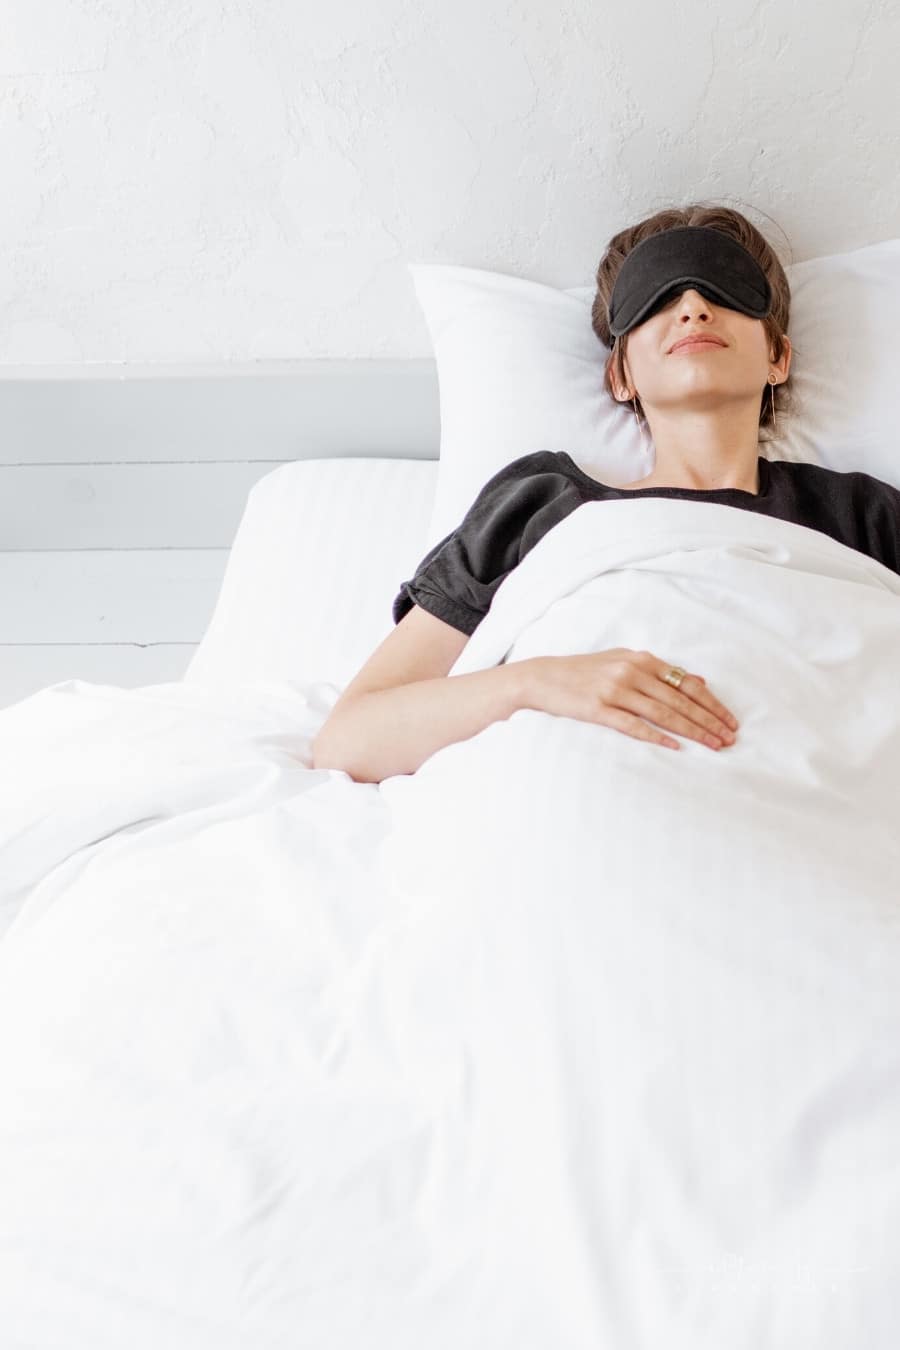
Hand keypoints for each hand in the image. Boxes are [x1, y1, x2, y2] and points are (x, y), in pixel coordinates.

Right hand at [522, 649, 739, 750]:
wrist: (543, 677)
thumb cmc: (585, 672)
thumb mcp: (624, 662)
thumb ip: (659, 672)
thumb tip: (699, 682)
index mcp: (642, 659)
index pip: (687, 684)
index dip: (712, 704)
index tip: (730, 721)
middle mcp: (632, 671)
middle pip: (680, 700)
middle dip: (709, 721)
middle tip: (729, 739)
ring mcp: (615, 690)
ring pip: (663, 713)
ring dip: (692, 731)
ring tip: (712, 746)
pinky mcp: (598, 709)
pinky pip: (633, 726)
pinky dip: (656, 737)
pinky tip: (676, 748)